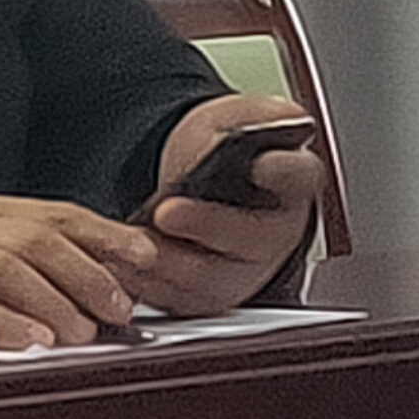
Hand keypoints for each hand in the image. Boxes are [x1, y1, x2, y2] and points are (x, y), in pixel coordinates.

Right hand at [0, 180, 162, 351]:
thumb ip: (15, 238)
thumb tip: (89, 262)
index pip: (56, 213)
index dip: (106, 234)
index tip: (147, 255)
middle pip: (38, 240)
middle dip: (88, 273)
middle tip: (121, 306)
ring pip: (4, 267)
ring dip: (51, 299)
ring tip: (85, 331)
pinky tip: (28, 339)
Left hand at [135, 90, 329, 314]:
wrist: (194, 184)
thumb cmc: (219, 151)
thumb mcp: (230, 118)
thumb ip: (249, 118)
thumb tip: (278, 120)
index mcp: (294, 181)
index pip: (298, 175)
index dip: (281, 172)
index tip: (261, 165)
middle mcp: (278, 233)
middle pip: (251, 238)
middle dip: (205, 226)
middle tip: (168, 210)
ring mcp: (246, 270)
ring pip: (210, 278)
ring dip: (164, 260)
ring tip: (130, 239)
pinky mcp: (210, 296)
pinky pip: (180, 300)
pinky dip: (146, 284)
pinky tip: (120, 261)